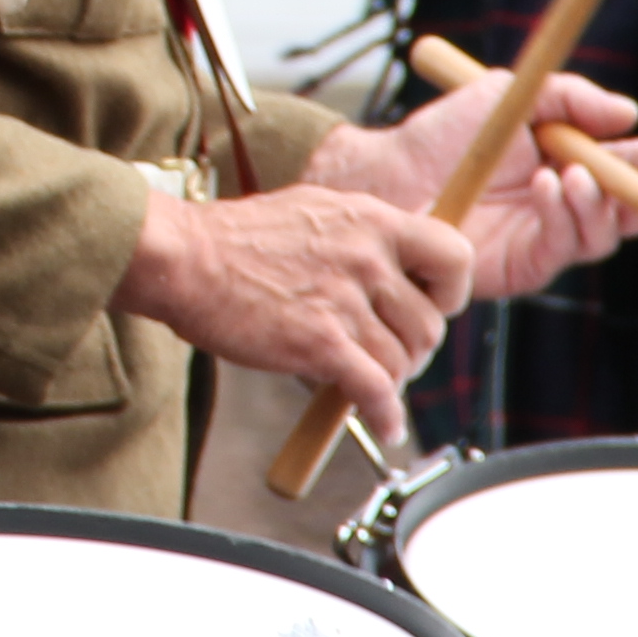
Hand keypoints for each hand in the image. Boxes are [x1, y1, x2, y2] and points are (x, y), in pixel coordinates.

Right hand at [112, 181, 473, 438]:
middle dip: (415, 349)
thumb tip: (389, 265)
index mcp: (369, 220)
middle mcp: (366, 258)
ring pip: (403, 361)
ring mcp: (344, 301)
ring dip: (392, 381)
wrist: (184, 258)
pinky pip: (376, 391)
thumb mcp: (314, 212)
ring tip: (370, 384)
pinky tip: (384, 424)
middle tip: (391, 356)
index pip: (454, 255)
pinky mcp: (320, 343)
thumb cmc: (235, 238)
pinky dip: (385, 416)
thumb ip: (359, 236)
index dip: (452, 291)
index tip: (434, 305)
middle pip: (429, 323)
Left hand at [302, 66, 637, 304]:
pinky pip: (561, 249)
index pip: (625, 166)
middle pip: (628, 209)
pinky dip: (563, 218)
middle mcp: (563, 204)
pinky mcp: (523, 265)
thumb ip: (571, 98)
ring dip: (600, 201)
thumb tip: (630, 114)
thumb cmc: (446, 134)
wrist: (391, 171)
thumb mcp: (512, 95)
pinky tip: (548, 186)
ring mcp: (545, 237)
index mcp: (567, 161)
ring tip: (575, 172)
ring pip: (602, 233)